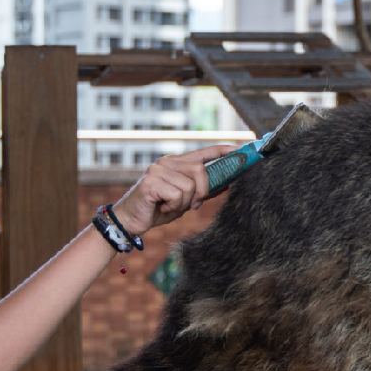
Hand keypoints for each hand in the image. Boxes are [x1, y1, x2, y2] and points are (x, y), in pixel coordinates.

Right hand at [113, 145, 238, 234]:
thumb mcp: (185, 200)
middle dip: (202, 191)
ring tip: (170, 205)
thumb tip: (226, 183)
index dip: (222, 151)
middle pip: (200, 170)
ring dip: (184, 203)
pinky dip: (174, 206)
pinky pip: (178, 195)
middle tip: (192, 204)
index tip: (239, 149)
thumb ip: (202, 191)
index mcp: (175, 163)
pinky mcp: (151, 182)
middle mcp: (166, 162)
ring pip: (189, 186)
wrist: (131, 220)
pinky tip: (161, 207)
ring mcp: (157, 170)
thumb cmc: (158, 209)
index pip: (203, 152)